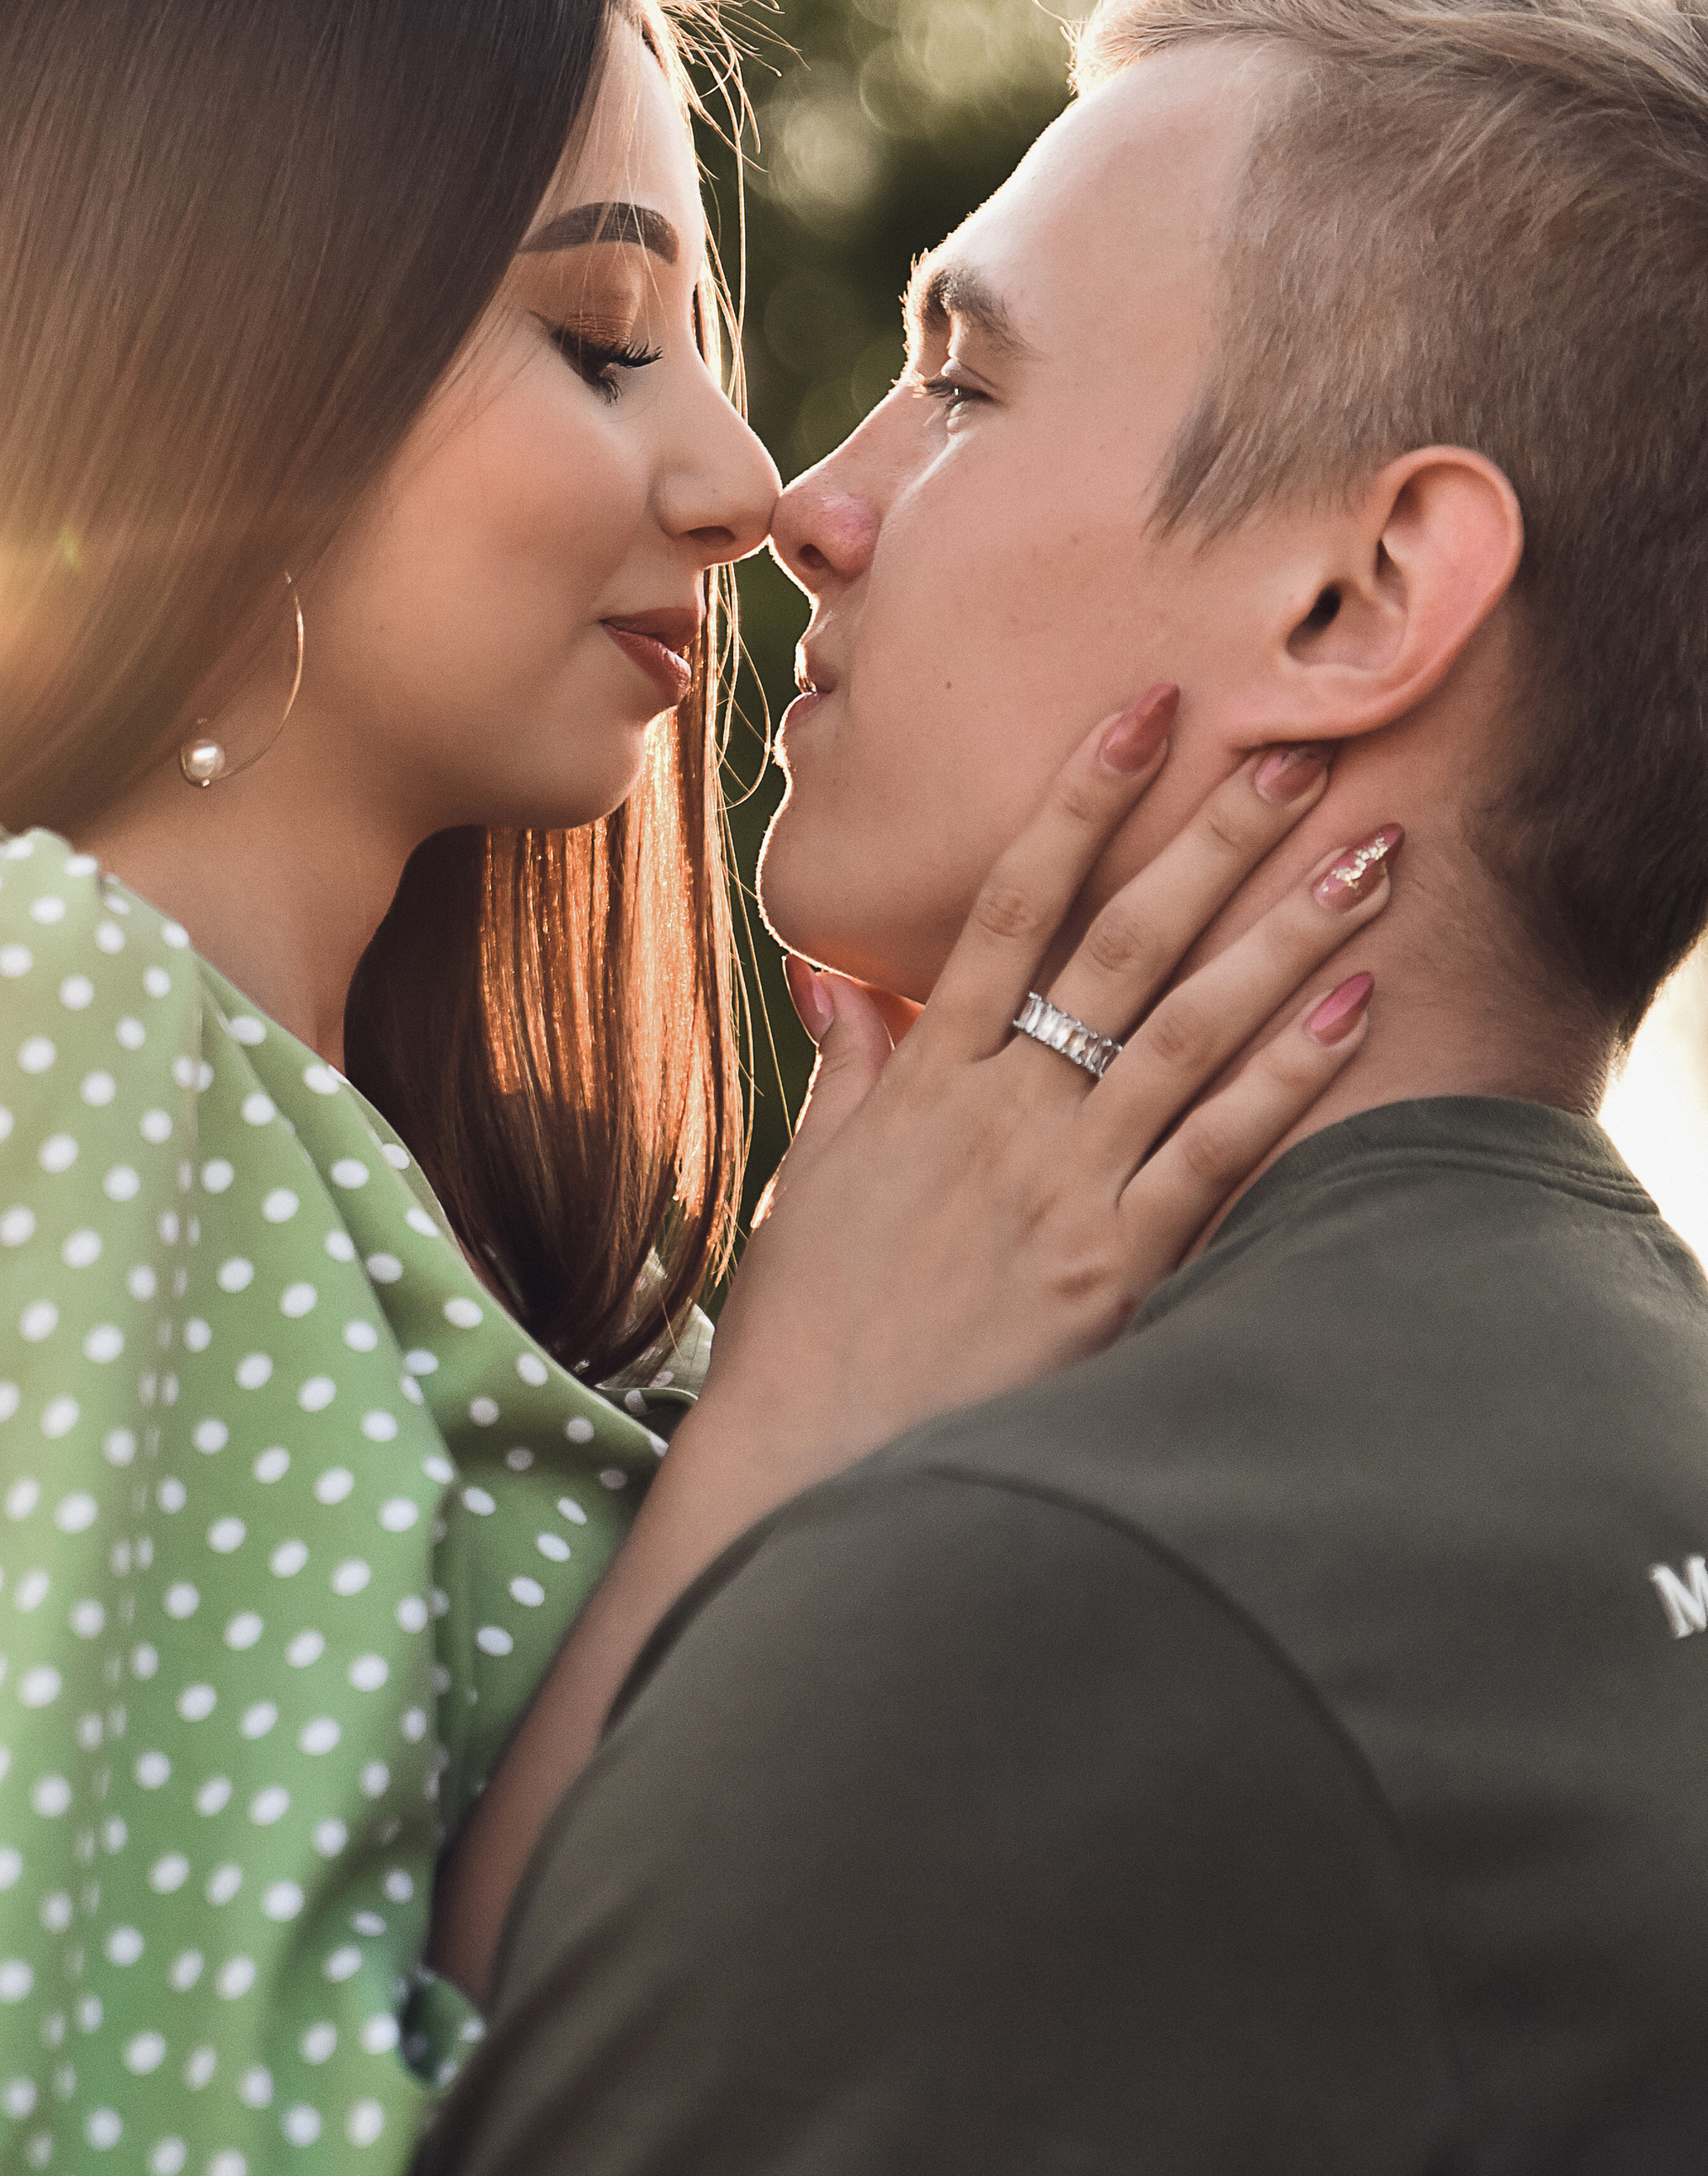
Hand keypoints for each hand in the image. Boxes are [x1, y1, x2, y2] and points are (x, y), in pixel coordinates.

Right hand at [704, 685, 1392, 1468]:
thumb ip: (848, 1069)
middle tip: (1293, 753)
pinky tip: (1353, 1006)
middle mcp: (998, 1112)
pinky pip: (1218, 1152)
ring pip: (1188, 1029)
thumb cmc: (809, 1326)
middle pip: (1118, 944)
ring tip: (1367, 856)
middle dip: (1209, 839)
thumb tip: (831, 976)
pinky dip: (1287, 1075)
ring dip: (1284, 934)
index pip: (1005, 904)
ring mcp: (1060, 1186)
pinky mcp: (1111, 1267)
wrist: (809, 1458)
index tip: (1141, 717)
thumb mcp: (813, 1180)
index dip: (1076, 802)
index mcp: (923, 1078)